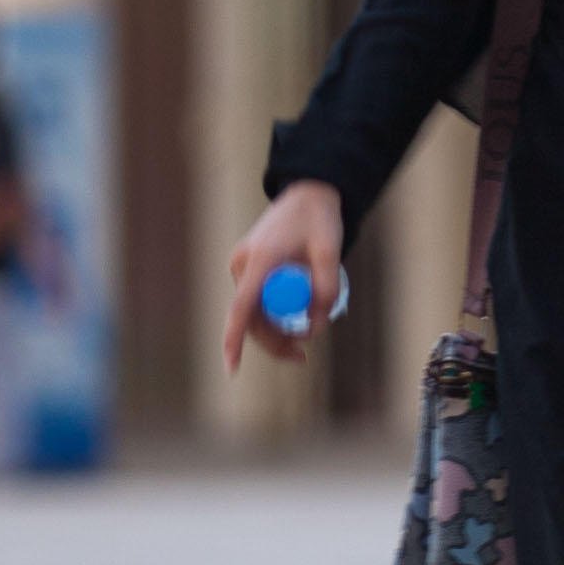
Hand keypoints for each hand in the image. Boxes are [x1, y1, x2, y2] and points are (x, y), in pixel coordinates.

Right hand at [223, 181, 343, 371]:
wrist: (308, 195)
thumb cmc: (320, 220)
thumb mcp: (331, 253)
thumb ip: (326, 290)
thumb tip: (315, 327)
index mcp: (261, 259)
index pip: (242, 308)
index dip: (234, 341)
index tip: (232, 369)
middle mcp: (244, 265)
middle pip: (250, 318)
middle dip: (273, 342)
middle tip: (302, 357)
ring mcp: (243, 267)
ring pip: (253, 313)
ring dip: (275, 331)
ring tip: (303, 341)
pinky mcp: (249, 270)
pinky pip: (257, 302)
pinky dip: (273, 316)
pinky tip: (295, 321)